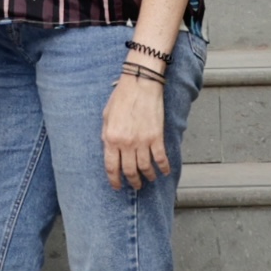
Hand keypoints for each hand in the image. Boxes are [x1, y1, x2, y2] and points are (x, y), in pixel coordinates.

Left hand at [103, 70, 169, 190]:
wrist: (141, 84)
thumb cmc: (122, 97)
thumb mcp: (106, 116)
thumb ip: (106, 134)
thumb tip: (108, 149)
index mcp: (110, 138)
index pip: (111, 166)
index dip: (114, 180)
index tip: (117, 186)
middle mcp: (126, 143)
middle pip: (129, 170)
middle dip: (132, 181)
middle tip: (135, 185)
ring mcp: (142, 141)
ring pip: (145, 167)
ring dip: (147, 176)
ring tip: (148, 179)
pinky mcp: (156, 137)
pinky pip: (160, 158)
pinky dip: (163, 167)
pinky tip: (164, 171)